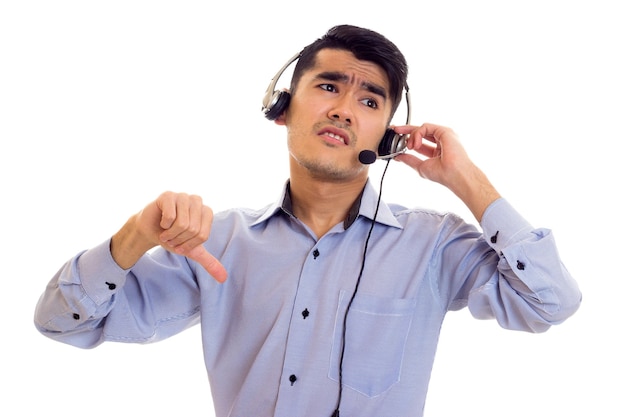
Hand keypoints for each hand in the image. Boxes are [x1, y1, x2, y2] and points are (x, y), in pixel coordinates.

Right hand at [112, 191, 227, 282]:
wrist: (150, 230)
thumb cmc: (173, 237)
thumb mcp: (191, 251)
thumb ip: (208, 261)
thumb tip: (223, 278)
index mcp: (206, 211)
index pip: (203, 235)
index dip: (189, 244)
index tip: (180, 244)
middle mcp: (197, 201)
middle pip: (193, 229)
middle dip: (179, 239)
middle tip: (171, 238)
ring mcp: (183, 196)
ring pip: (182, 223)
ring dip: (171, 234)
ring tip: (166, 232)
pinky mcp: (168, 195)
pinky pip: (170, 216)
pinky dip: (164, 225)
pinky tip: (161, 222)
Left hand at [393, 123, 499, 221]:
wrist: (454, 175)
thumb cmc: (443, 174)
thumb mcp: (421, 166)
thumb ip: (410, 160)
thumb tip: (398, 156)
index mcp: (437, 150)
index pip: (420, 141)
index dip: (408, 139)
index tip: (397, 138)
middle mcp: (441, 141)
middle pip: (421, 132)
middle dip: (406, 130)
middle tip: (395, 130)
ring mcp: (444, 135)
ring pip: (422, 129)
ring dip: (412, 136)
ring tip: (410, 146)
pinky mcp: (445, 131)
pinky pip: (426, 127)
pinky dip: (417, 134)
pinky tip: (415, 143)